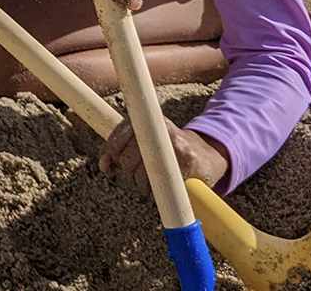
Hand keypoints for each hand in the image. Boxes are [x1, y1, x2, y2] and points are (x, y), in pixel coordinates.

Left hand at [99, 117, 230, 191]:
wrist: (208, 154)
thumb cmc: (169, 148)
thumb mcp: (145, 140)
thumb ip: (120, 148)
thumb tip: (102, 165)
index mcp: (148, 120)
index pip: (117, 138)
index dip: (111, 154)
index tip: (110, 165)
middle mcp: (160, 127)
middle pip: (127, 158)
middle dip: (127, 171)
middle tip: (136, 174)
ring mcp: (174, 143)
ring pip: (142, 173)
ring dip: (141, 184)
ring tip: (150, 181)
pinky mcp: (186, 160)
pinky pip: (161, 183)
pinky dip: (155, 191)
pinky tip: (160, 187)